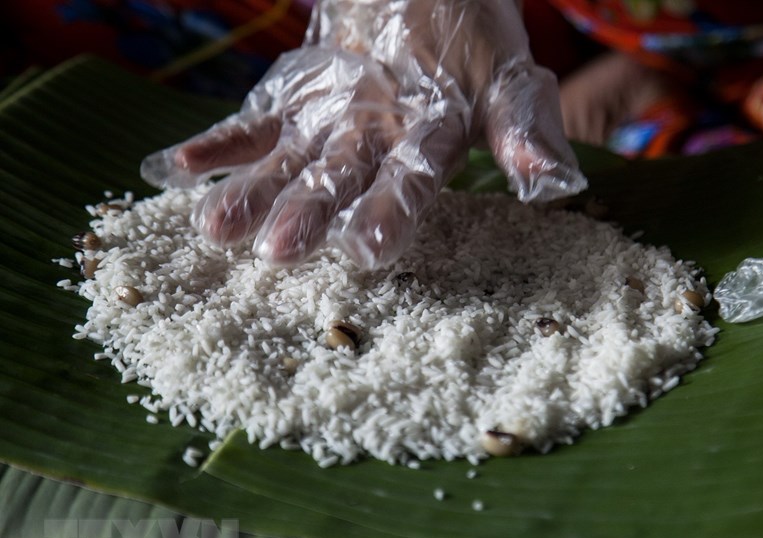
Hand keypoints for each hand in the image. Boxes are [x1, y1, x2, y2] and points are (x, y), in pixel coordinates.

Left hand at [141, 0, 586, 268]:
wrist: (426, 0)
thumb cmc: (474, 37)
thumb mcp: (510, 76)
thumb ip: (526, 128)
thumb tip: (550, 183)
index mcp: (427, 145)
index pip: (412, 182)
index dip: (394, 213)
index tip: (370, 248)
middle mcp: (372, 149)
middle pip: (339, 185)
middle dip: (309, 216)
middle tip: (278, 252)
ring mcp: (327, 131)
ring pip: (287, 168)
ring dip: (252, 196)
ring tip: (216, 228)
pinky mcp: (293, 109)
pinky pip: (252, 130)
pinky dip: (217, 147)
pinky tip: (178, 167)